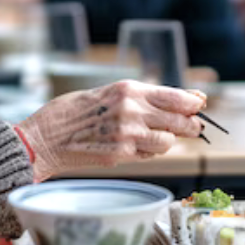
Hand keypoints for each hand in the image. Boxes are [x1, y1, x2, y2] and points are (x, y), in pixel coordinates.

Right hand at [16, 81, 206, 181]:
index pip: (176, 96)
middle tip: (193, 127)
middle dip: (190, 125)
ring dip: (167, 141)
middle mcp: (131, 110)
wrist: (44, 137)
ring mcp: (127, 134)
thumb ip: (142, 98)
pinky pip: (149, 155)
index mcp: (128, 89)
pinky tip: (135, 146)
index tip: (200, 105)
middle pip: (179, 119)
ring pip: (168, 141)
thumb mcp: (108, 94)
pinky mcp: (121, 155)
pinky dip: (149, 152)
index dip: (193, 103)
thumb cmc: (72, 112)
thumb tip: (183, 99)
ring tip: (153, 137)